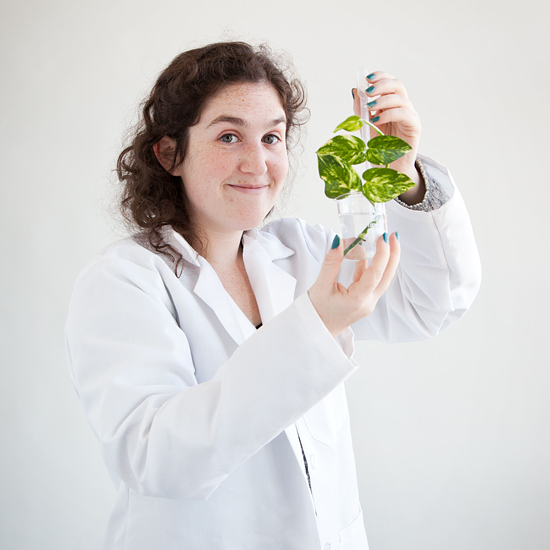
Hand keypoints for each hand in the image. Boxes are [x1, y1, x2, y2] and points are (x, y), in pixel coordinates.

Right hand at [308, 233, 399, 336]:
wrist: (315, 330)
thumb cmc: (317, 312)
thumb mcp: (321, 285)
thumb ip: (332, 262)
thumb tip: (338, 241)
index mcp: (358, 300)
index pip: (376, 273)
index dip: (382, 253)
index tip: (382, 237)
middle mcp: (368, 302)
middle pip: (387, 276)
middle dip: (393, 254)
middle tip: (393, 235)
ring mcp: (368, 303)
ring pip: (382, 278)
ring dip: (384, 260)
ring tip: (382, 241)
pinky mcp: (364, 301)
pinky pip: (372, 281)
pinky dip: (371, 267)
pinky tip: (364, 255)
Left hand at [352, 72, 423, 203]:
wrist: (389, 172)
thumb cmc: (379, 151)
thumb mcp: (366, 127)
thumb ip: (361, 111)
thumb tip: (355, 91)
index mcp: (391, 105)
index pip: (390, 83)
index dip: (381, 77)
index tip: (367, 78)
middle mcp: (402, 108)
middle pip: (398, 85)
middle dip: (382, 84)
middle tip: (368, 92)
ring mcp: (409, 117)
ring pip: (401, 98)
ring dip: (383, 99)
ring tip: (370, 108)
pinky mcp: (414, 128)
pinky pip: (405, 114)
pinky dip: (390, 113)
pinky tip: (378, 119)